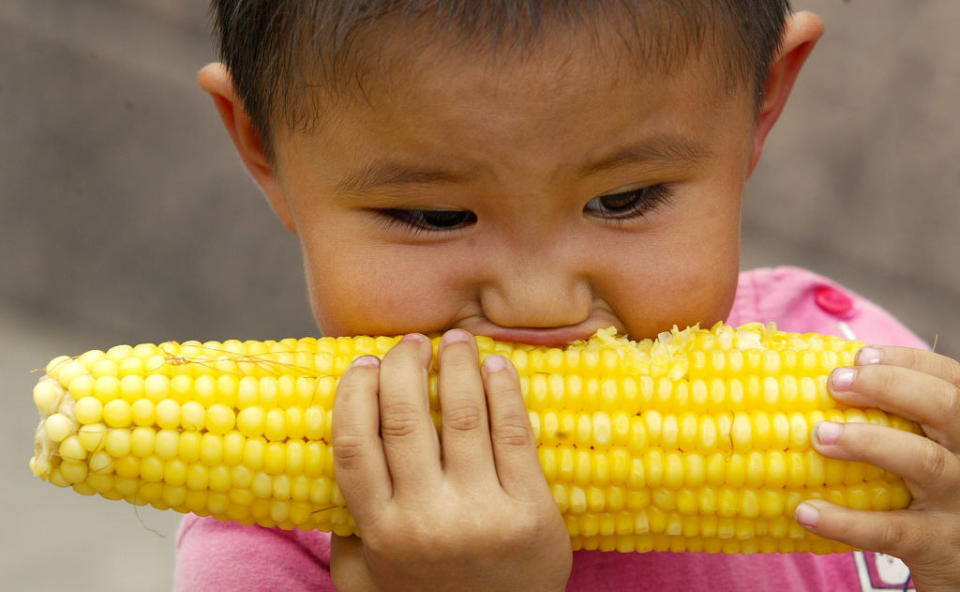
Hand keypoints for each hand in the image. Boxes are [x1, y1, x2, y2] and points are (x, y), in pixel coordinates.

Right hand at [329, 329, 571, 591]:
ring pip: (463, 418)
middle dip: (405, 368)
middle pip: (406, 421)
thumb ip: (346, 530)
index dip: (355, 394)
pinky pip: (514, 435)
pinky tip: (497, 367)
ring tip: (456, 340)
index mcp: (380, 531)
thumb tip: (331, 465)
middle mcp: (426, 519)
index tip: (363, 363)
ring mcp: (481, 513)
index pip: (355, 445)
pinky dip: (504, 393)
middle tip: (411, 342)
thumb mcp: (366, 580)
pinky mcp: (530, 511)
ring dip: (457, 367)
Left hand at [795, 346, 959, 590]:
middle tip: (835, 383)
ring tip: (819, 436)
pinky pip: (891, 530)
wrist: (958, 568)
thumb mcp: (927, 453)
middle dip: (888, 386)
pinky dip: (845, 521)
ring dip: (868, 442)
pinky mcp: (939, 547)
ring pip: (924, 462)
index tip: (859, 356)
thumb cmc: (928, 500)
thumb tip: (812, 379)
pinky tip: (805, 511)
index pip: (952, 381)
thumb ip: (896, 422)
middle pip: (946, 408)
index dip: (907, 362)